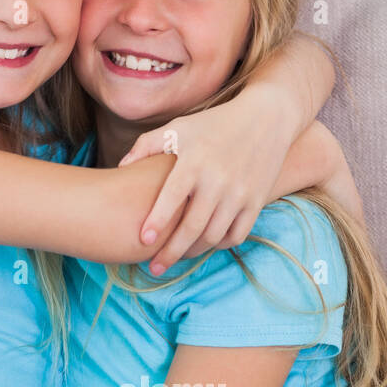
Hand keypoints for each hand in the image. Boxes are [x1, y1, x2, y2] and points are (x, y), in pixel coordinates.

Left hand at [123, 91, 293, 272]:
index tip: (143, 241)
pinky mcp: (256, 202)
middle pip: (191, 228)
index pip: (172, 199)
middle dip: (171, 252)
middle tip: (154, 268)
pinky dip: (219, 245)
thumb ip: (147, 145)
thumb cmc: (214, 124)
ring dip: (193, 251)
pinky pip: (236, 235)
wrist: (266, 118)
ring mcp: (240, 194)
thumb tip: (120, 168)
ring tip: (178, 255)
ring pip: (213, 237)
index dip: (157, 222)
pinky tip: (205, 244)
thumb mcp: (178, 127)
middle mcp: (218, 181)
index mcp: (194, 162)